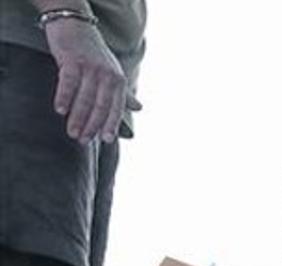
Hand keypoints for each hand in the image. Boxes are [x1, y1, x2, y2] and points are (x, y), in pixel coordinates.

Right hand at [42, 17, 126, 143]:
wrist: (76, 28)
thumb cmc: (95, 55)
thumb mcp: (113, 73)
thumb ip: (124, 93)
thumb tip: (140, 109)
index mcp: (119, 81)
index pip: (116, 107)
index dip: (111, 124)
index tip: (105, 140)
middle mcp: (108, 75)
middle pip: (100, 105)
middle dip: (92, 125)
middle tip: (82, 140)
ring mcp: (91, 68)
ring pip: (85, 97)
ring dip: (77, 117)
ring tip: (71, 132)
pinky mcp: (73, 60)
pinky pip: (69, 82)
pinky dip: (64, 97)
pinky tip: (60, 110)